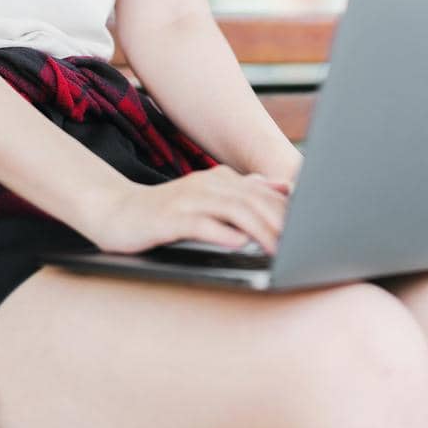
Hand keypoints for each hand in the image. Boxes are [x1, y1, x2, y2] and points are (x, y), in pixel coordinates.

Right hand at [90, 166, 290, 255]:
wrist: (116, 211)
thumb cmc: (164, 213)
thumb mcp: (205, 200)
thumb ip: (239, 194)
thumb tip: (279, 189)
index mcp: (218, 180)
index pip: (262, 194)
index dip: (288, 211)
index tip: (311, 229)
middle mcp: (206, 184)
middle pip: (253, 200)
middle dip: (280, 221)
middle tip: (303, 243)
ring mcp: (187, 200)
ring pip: (232, 211)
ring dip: (258, 229)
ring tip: (279, 248)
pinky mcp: (170, 217)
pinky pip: (200, 224)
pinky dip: (222, 233)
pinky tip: (238, 244)